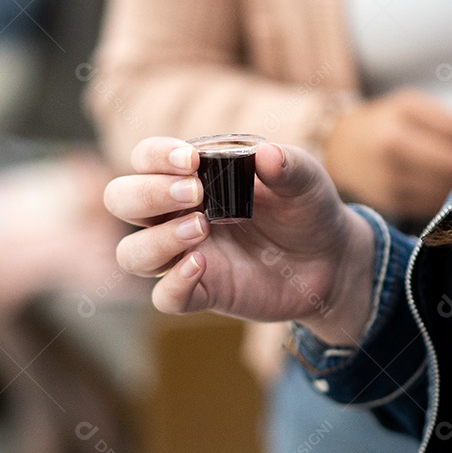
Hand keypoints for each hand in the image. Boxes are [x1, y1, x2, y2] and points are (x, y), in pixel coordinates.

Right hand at [104, 137, 376, 345]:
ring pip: (131, 253)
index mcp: (190, 176)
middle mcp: (176, 214)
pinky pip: (165, 297)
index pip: (145, 158)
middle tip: (195, 194)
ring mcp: (184, 254)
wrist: (330, 260)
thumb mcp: (306, 180)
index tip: (190, 160)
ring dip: (156, 239)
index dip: (155, 156)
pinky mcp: (201, 291)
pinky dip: (175, 283)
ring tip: (201, 228)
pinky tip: (202, 266)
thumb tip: (267, 155)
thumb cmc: (306, 209)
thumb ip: (288, 165)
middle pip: (121, 200)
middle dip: (147, 193)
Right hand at [323, 88, 451, 219]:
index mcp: (398, 129)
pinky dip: (450, 195)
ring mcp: (392, 187)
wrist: (338, 150)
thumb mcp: (411, 105)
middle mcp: (392, 159)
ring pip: (450, 190)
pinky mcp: (395, 206)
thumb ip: (450, 120)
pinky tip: (451, 184)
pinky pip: (437, 205)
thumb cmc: (382, 121)